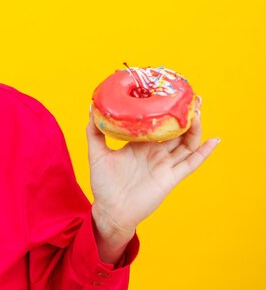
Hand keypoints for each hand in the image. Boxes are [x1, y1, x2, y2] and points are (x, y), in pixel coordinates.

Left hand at [87, 102, 219, 240]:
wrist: (110, 210)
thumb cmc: (103, 184)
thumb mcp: (97, 153)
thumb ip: (95, 132)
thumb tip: (92, 109)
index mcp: (139, 145)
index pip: (155, 125)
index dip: (163, 112)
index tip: (168, 95)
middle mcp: (154, 153)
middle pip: (174, 131)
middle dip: (183, 116)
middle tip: (190, 98)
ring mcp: (164, 164)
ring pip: (186, 144)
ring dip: (195, 129)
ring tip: (198, 112)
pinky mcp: (171, 177)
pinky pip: (191, 163)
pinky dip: (204, 153)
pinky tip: (214, 141)